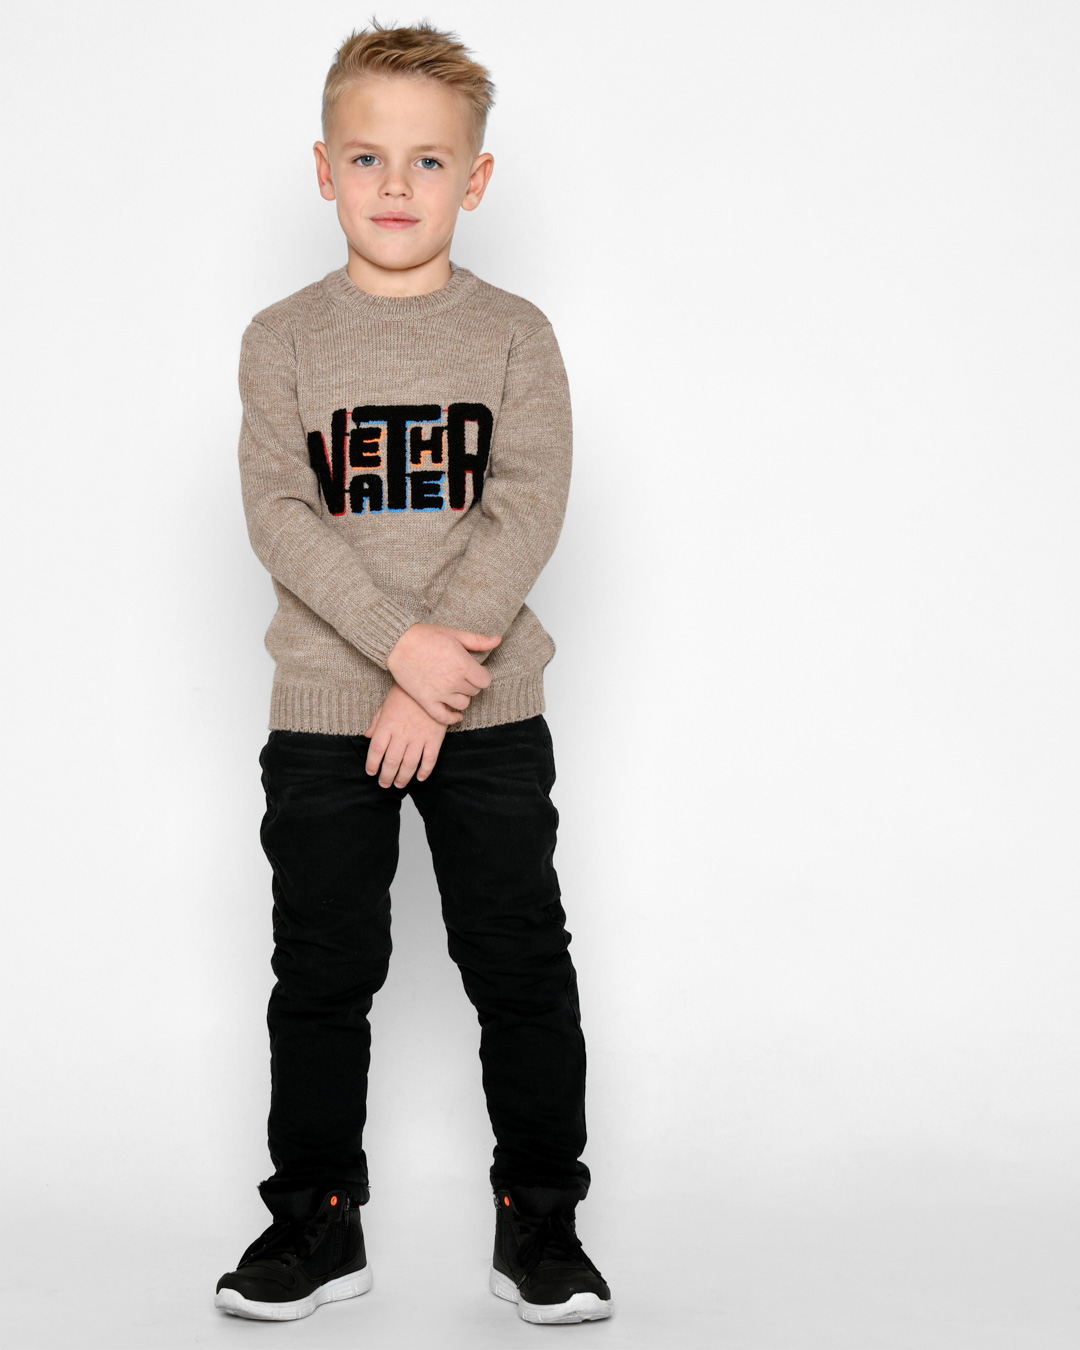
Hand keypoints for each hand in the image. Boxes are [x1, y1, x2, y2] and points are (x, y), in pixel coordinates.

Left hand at [363, 683, 447, 787]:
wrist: (430, 681)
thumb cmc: (406, 691)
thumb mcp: (386, 703)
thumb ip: (376, 721)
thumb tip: (367, 735)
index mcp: (387, 725)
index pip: (376, 751)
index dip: (372, 765)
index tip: (371, 772)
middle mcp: (401, 734)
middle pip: (391, 762)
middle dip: (386, 776)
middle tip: (385, 784)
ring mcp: (419, 737)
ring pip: (409, 765)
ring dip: (403, 778)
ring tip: (399, 784)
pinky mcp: (435, 738)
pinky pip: (429, 760)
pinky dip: (424, 771)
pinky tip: (420, 777)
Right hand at [385, 623, 500, 724]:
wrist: (398, 642)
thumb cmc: (427, 636)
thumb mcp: (455, 634)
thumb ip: (478, 640)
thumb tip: (498, 639)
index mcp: (463, 664)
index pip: (485, 680)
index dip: (481, 675)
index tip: (474, 670)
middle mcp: (453, 681)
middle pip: (474, 691)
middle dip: (471, 684)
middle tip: (461, 675)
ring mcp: (439, 693)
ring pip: (462, 704)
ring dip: (462, 697)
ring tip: (455, 688)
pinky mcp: (426, 700)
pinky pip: (444, 717)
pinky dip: (452, 718)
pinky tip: (455, 714)